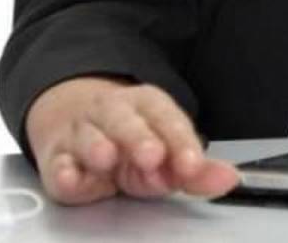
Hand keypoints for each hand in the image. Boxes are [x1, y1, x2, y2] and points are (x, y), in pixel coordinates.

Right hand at [25, 76, 240, 204]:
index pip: (167, 118)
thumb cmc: (130, 144)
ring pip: (89, 136)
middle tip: (153, 156)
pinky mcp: (57, 159)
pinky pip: (58, 164)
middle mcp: (113, 114)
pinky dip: (63, 171)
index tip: (192, 164)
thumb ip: (195, 170)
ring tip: (108, 158)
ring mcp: (82, 134)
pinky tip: (71, 176)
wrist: (76, 125)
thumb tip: (230, 179)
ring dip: (98, 146)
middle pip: (126, 120)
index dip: (180, 141)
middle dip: (139, 138)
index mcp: (147, 107)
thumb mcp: (165, 153)